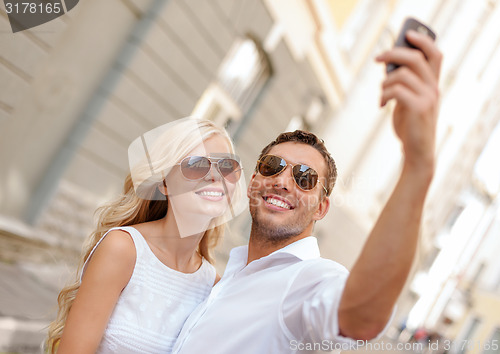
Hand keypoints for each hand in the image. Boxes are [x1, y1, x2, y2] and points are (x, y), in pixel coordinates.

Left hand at [376, 30, 442, 171]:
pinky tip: (381, 105)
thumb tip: (389, 65)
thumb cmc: (410, 125)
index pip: (436, 54)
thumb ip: (404, 84)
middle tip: (377, 58)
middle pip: (414, 58)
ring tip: (381, 95)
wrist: (417, 151)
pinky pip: (396, 90)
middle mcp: (434, 88)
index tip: (408, 35)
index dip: (423, 41)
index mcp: (434, 84)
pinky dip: (384, 95)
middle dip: (393, 54)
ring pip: (400, 75)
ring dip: (384, 83)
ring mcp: (428, 97)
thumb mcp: (408, 101)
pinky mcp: (418, 108)